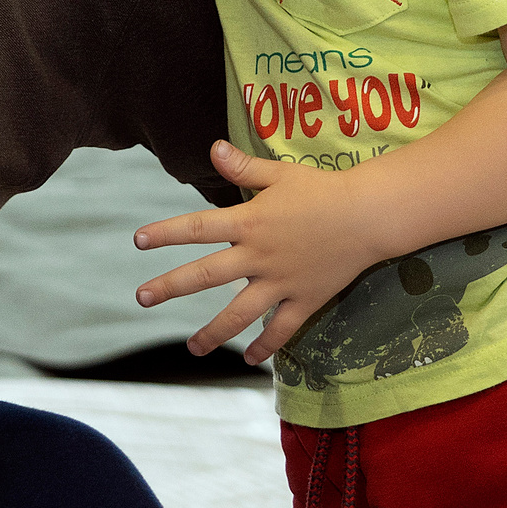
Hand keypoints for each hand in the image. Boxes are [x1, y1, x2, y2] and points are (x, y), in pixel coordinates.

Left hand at [130, 141, 385, 363]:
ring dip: (213, 332)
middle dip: (170, 286)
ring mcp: (280, 282)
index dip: (165, 233)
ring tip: (191, 348)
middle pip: (206, 275)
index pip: (197, 228)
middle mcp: (258, 256)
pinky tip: (250, 360)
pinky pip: (282, 329)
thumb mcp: (280, 174)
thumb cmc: (323, 190)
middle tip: (142, 298)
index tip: (138, 240)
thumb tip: (213, 148)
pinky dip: (266, 346)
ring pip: (239, 313)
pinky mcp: (304, 300)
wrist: (368, 216)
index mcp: (249, 222)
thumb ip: (244, 168)